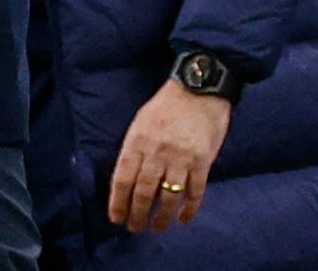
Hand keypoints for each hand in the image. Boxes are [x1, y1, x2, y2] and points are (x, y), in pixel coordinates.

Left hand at [107, 78, 231, 233]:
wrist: (199, 88)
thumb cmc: (166, 105)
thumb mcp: (141, 121)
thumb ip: (134, 148)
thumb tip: (126, 178)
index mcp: (138, 140)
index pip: (123, 178)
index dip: (117, 202)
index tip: (115, 218)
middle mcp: (157, 151)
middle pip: (143, 191)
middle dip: (137, 214)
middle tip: (134, 228)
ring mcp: (181, 158)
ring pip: (168, 197)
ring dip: (161, 217)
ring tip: (156, 228)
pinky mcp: (202, 161)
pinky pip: (194, 192)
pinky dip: (189, 209)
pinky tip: (183, 218)